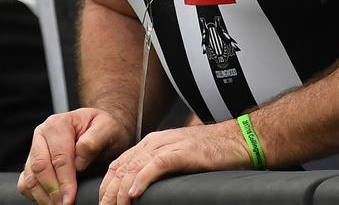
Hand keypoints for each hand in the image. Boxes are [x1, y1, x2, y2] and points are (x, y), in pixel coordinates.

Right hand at [18, 108, 130, 204]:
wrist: (100, 130)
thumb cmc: (103, 129)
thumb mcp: (107, 129)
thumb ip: (93, 142)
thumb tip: (78, 163)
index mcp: (58, 124)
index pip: (59, 158)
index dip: (64, 181)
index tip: (71, 199)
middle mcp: (42, 134)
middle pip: (40, 167)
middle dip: (53, 191)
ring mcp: (35, 148)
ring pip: (30, 176)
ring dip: (43, 196)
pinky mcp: (32, 162)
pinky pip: (25, 182)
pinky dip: (34, 195)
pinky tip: (50, 200)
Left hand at [97, 120, 249, 204]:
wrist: (237, 139)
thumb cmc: (210, 153)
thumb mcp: (176, 158)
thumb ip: (157, 167)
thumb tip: (139, 189)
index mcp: (150, 144)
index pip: (118, 165)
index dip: (106, 186)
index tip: (101, 203)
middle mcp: (154, 142)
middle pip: (121, 168)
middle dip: (109, 192)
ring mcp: (168, 146)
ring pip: (134, 168)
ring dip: (121, 191)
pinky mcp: (182, 152)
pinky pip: (156, 165)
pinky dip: (142, 179)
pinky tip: (134, 193)